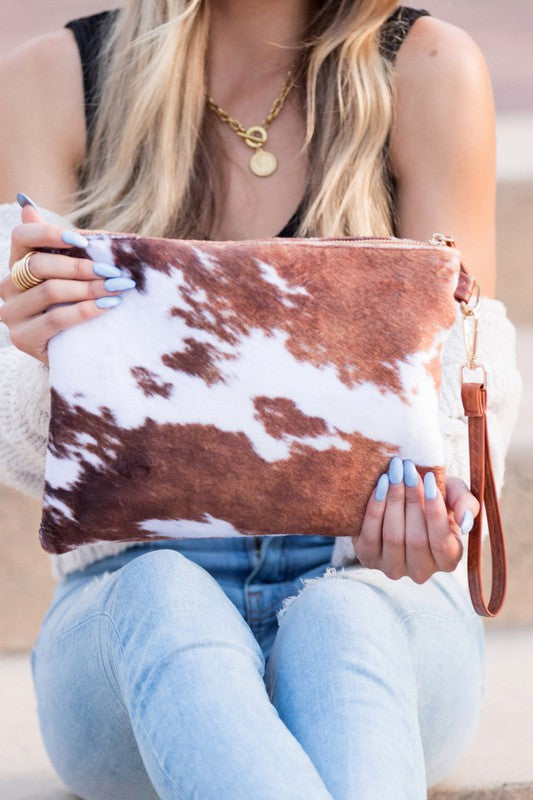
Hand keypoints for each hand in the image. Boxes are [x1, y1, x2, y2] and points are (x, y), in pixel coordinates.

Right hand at [0, 194, 133, 366]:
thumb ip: (57, 244)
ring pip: (50, 292)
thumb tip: (26, 203)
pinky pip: (56, 319)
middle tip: (114, 273)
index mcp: (17, 264)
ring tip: (117, 289)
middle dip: (82, 267)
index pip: (21, 236)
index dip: (50, 234)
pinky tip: (108, 306)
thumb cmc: (76, 304)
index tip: (84, 242)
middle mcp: (7, 287)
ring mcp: (11, 314)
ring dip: (89, 289)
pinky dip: (86, 310)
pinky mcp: (22, 339)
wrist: (76, 350)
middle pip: (40, 265)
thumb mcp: (71, 274)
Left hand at [352, 456, 479, 583]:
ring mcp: (393, 568)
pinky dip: (374, 510)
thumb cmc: (433, 498)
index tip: (429, 479)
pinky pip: (370, 537)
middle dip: (412, 499)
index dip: (436, 510)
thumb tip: (465, 523)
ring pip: (393, 537)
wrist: (400, 499)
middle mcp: (421, 571)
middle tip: (407, 469)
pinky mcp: (369, 559)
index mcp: (448, 559)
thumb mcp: (454, 496)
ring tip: (394, 473)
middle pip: (416, 538)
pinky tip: (380, 487)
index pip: (442, 542)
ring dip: (393, 501)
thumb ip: (466, 504)